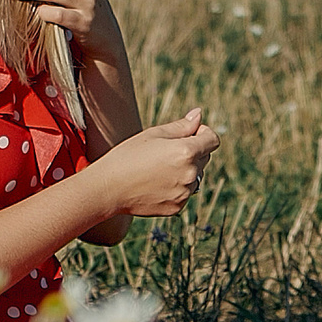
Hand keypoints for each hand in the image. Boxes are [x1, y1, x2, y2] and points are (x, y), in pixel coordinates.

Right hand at [95, 108, 218, 215]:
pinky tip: (155, 183)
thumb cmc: (128, 156)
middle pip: (205, 157)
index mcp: (186, 152)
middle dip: (192, 151)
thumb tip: (199, 115)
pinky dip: (176, 186)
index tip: (189, 134)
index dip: (203, 134)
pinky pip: (185, 192)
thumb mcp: (153, 135)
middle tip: (164, 152)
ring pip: (196, 176)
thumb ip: (181, 126)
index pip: (212, 140)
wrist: (108, 189)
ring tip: (158, 169)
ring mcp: (185, 193)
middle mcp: (191, 174)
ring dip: (185, 170)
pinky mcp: (178, 207)